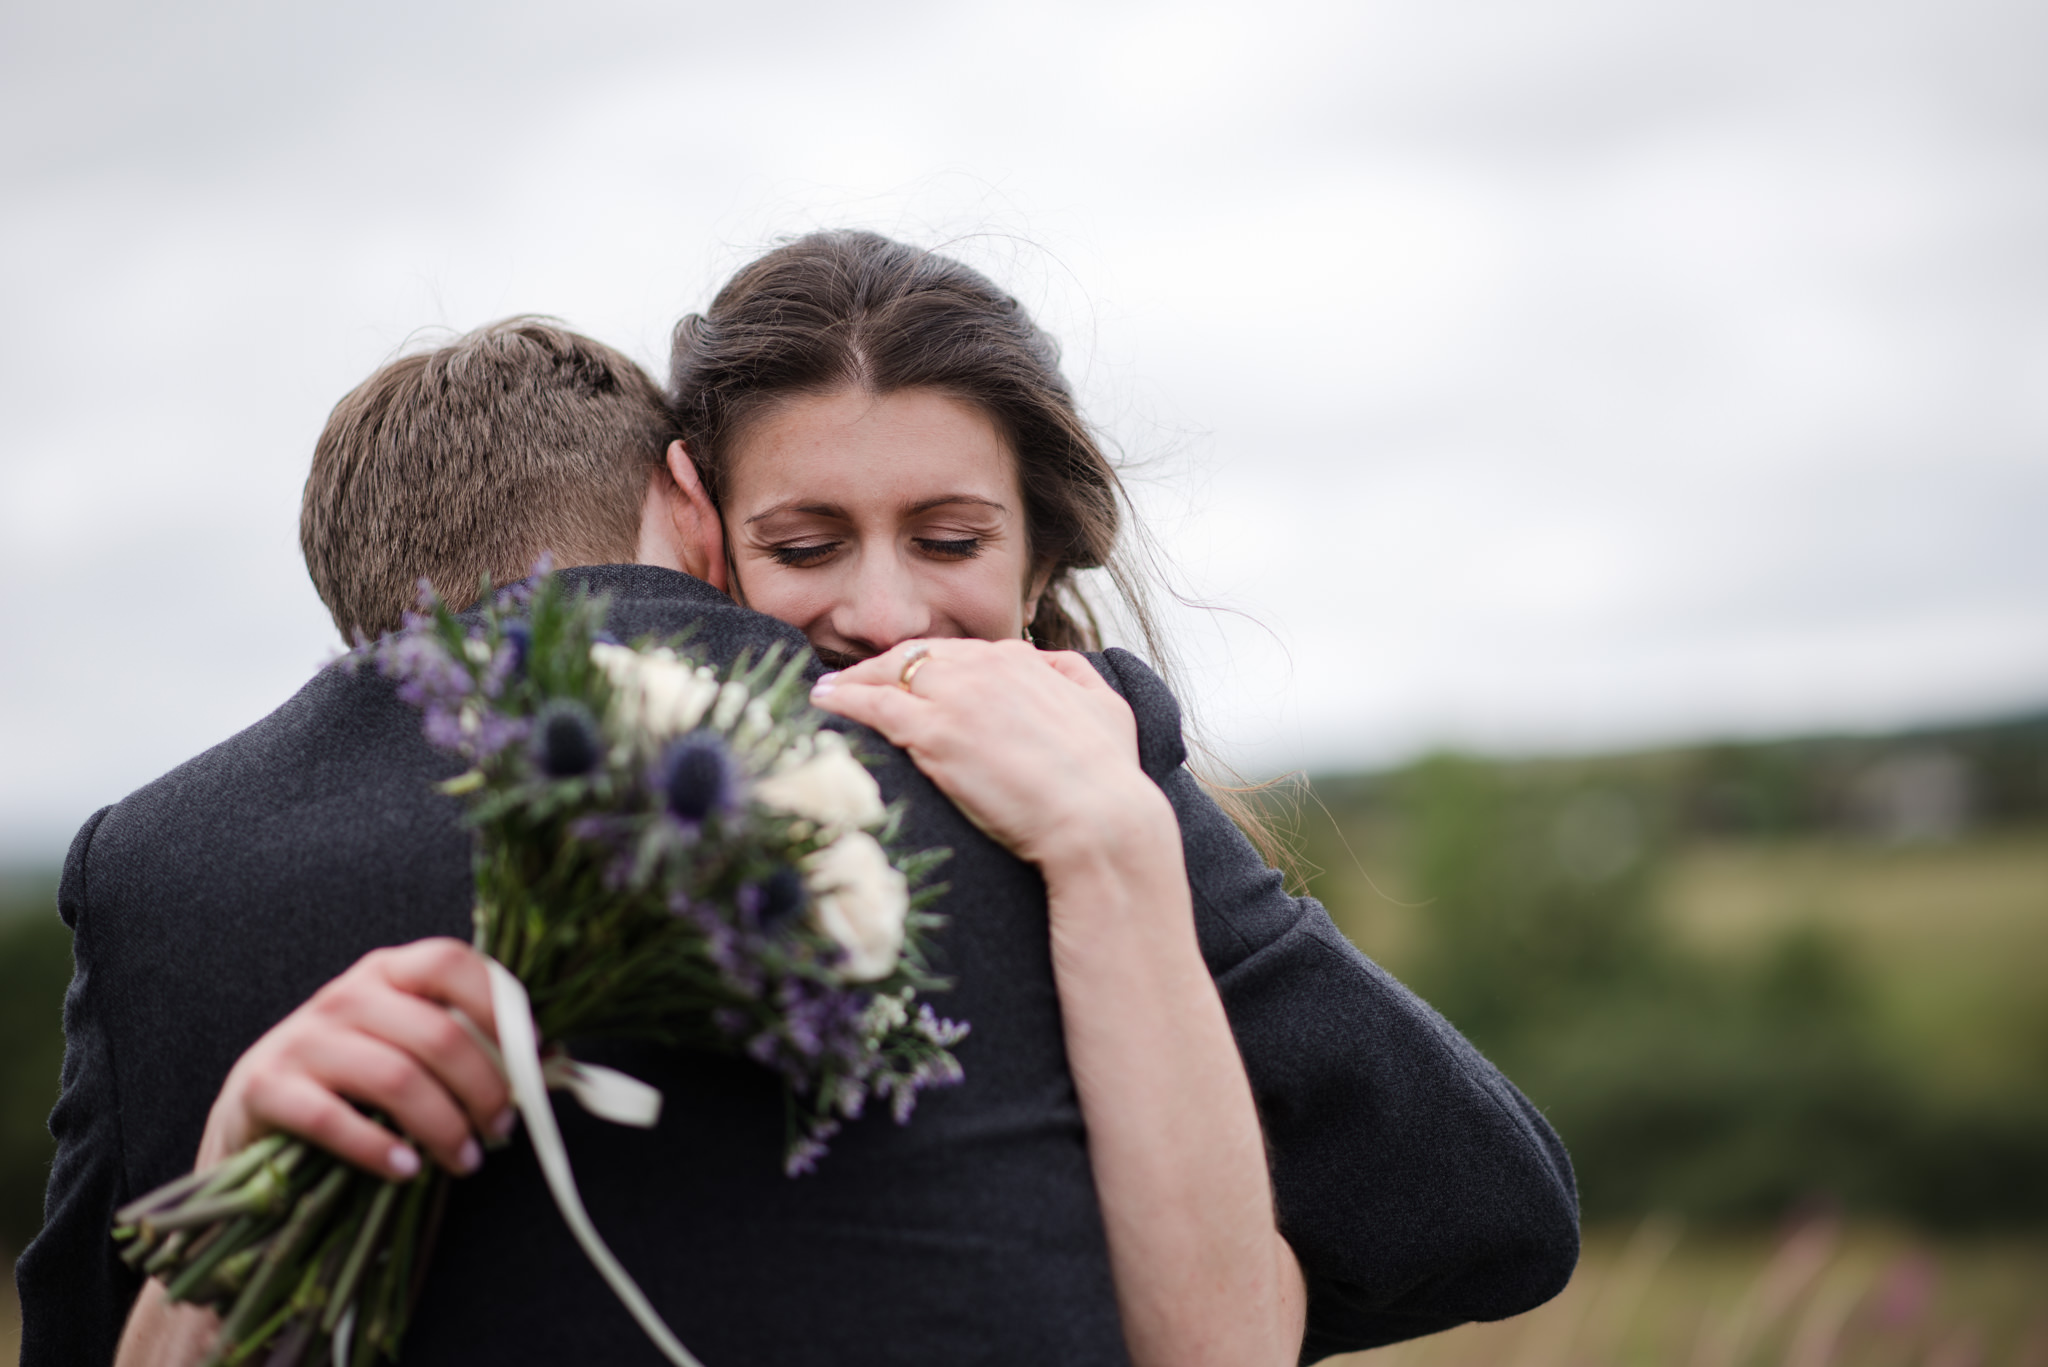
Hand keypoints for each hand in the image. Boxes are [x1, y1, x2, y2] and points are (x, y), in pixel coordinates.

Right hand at [195, 938, 511, 1179]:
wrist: (253, 1120)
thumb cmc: (350, 1083)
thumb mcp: (400, 1047)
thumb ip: (456, 1043)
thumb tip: (538, 1064)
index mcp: (385, 973)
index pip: (449, 962)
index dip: (498, 1004)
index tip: (529, 1051)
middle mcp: (344, 996)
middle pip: (437, 1034)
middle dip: (483, 1089)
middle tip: (501, 1129)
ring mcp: (301, 1039)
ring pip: (396, 1078)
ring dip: (443, 1127)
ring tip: (464, 1160)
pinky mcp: (266, 1088)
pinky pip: (334, 1119)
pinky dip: (379, 1149)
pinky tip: (407, 1170)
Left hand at [808, 639, 1159, 869]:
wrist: (1102, 820)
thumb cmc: (1110, 776)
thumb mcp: (1107, 709)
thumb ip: (1077, 675)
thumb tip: (1052, 664)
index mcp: (1023, 661)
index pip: (960, 653)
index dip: (928, 665)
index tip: (908, 676)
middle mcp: (986, 668)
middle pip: (917, 655)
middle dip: (881, 665)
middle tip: (852, 679)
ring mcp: (957, 698)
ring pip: (889, 674)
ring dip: (853, 679)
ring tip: (829, 690)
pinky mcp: (935, 734)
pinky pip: (875, 706)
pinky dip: (844, 700)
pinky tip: (824, 702)